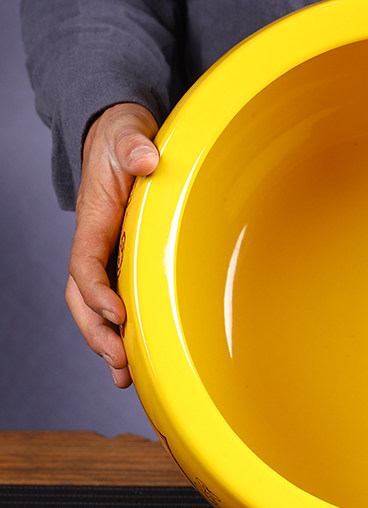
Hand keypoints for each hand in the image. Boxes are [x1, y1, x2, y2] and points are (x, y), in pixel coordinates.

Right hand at [66, 103, 159, 387]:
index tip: (118, 313)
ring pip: (93, 306)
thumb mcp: (129, 132)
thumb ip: (134, 145)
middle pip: (82, 296)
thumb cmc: (124, 138)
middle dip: (97, 331)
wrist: (120, 138)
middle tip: (120, 361)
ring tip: (123, 375)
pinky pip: (113, 300)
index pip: (85, 263)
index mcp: (94, 219)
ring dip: (105, 341)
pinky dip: (118, 330)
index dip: (96, 291)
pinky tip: (132, 359)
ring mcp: (106, 254)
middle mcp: (94, 243)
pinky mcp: (120, 259)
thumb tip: (145, 158)